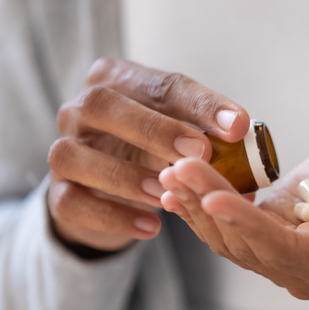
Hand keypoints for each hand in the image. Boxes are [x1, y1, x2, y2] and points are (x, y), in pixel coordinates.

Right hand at [47, 58, 249, 252]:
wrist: (108, 192)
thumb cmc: (152, 151)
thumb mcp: (181, 137)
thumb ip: (211, 140)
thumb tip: (250, 160)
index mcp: (118, 81)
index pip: (160, 84)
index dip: (201, 104)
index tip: (237, 126)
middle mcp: (80, 109)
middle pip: (102, 105)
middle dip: (154, 129)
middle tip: (199, 153)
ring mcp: (63, 150)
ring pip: (75, 155)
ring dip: (126, 176)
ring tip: (167, 195)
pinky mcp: (58, 193)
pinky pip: (73, 202)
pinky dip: (113, 216)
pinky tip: (151, 228)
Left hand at [159, 126, 308, 298]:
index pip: (284, 250)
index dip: (248, 226)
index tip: (213, 196)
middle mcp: (308, 270)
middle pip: (247, 246)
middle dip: (211, 207)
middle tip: (179, 167)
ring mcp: (285, 254)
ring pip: (230, 240)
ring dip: (198, 207)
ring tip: (172, 171)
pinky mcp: (269, 232)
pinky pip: (229, 227)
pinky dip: (203, 206)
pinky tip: (178, 184)